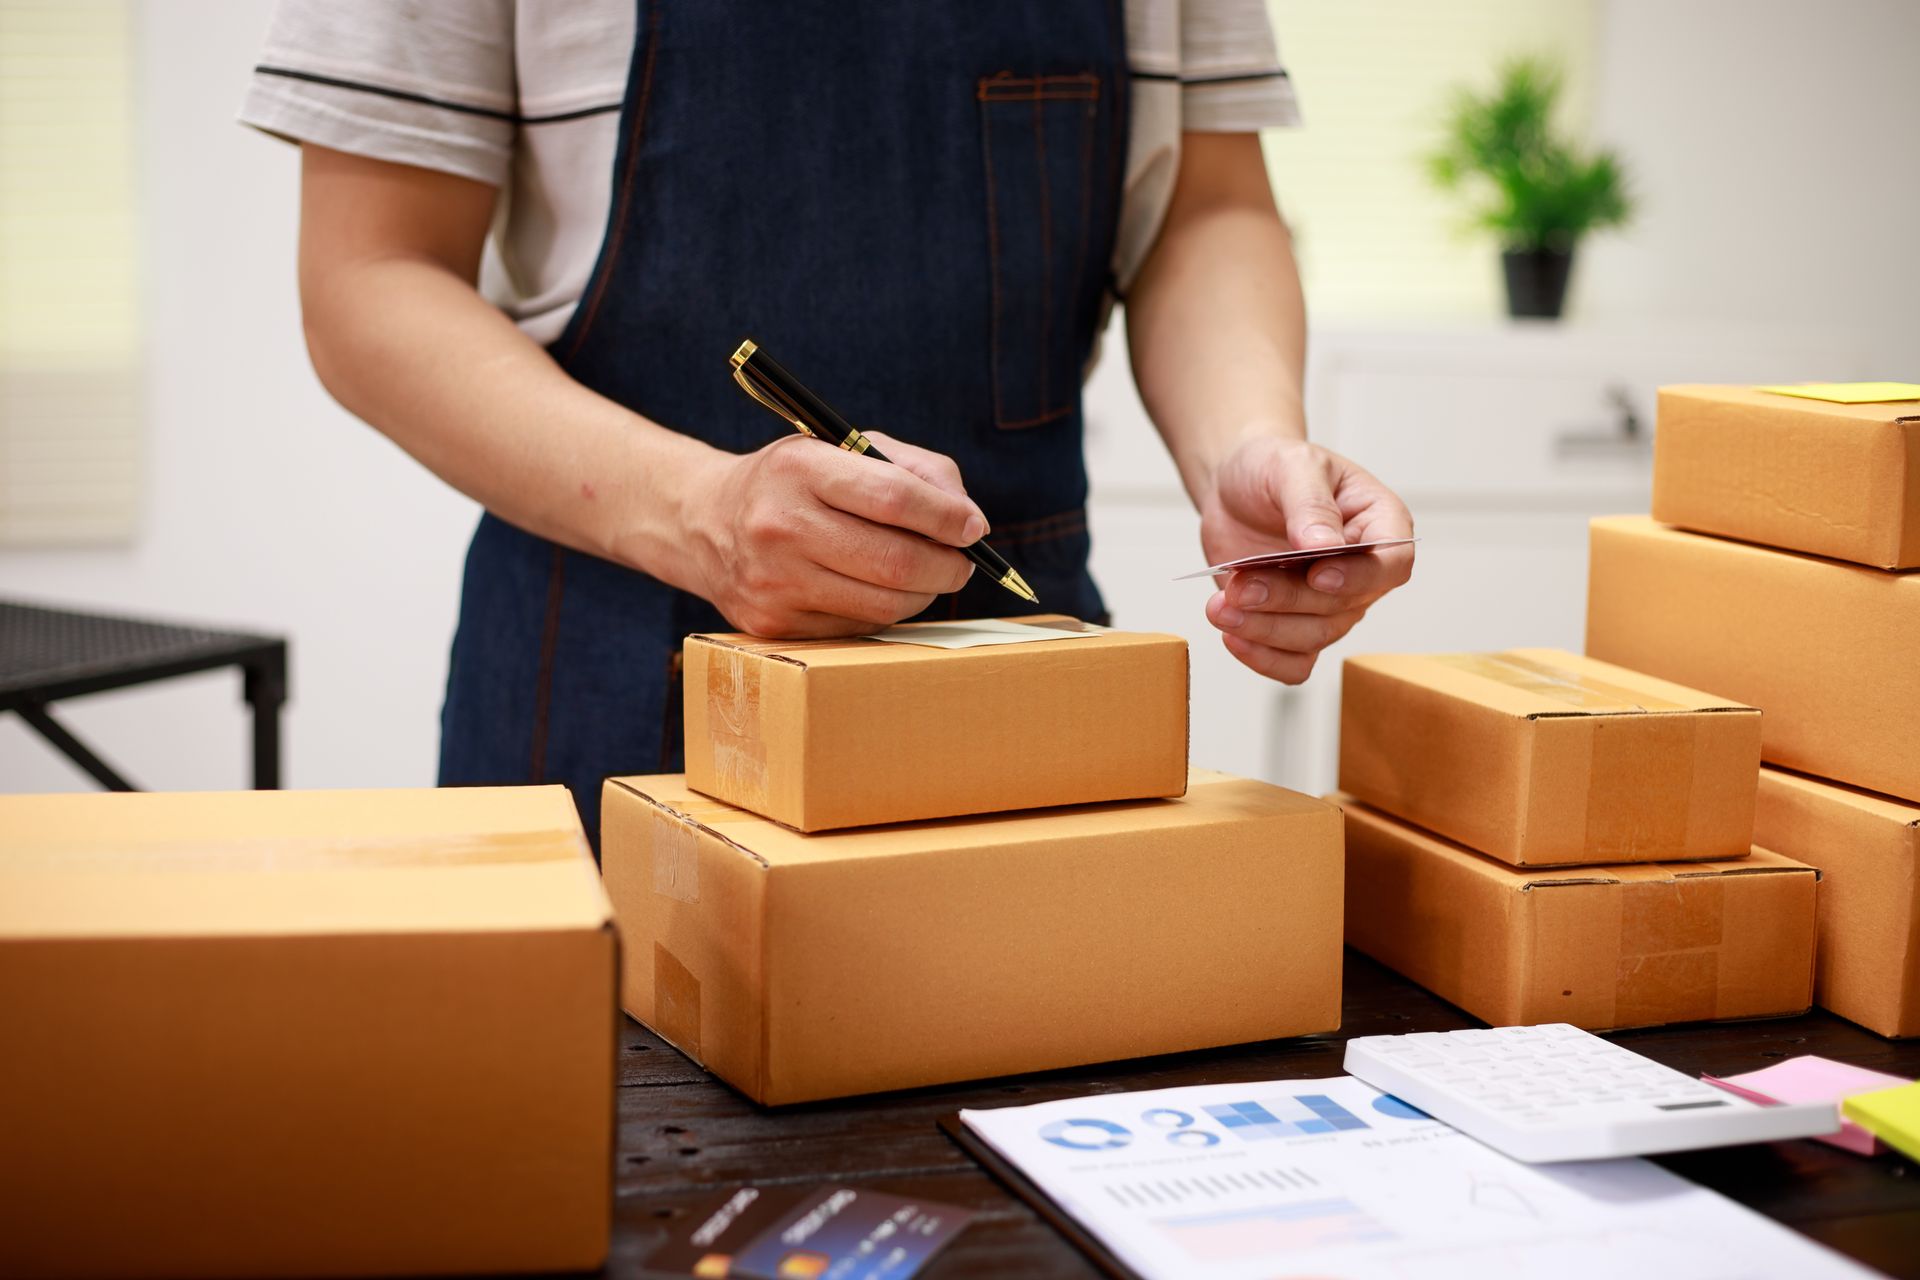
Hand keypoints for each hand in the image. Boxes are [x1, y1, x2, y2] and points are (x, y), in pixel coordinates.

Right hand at [684, 431, 981, 636]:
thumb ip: (916, 470)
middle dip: (947, 566)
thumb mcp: (844, 448)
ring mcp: (772, 580)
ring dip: (923, 595)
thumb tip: (967, 520)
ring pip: (882, 605)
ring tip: (926, 576)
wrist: (705, 522)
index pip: (893, 498)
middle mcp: (779, 524)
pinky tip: (877, 591)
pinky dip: (883, 613)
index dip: (947, 517)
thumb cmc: (795, 482)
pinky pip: (856, 628)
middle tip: (962, 563)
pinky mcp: (771, 623)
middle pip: (894, 561)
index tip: (973, 527)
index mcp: (800, 468)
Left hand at [1199, 435, 1413, 682]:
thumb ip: (1309, 504)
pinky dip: (1264, 658)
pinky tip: (1232, 636)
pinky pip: (1294, 662)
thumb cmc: (1272, 466)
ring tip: (1221, 608)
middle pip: (1342, 607)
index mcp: (1380, 524)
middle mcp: (1362, 571)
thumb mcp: (1291, 466)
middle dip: (1287, 601)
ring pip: (1313, 637)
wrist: (1234, 487)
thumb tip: (1325, 546)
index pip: (1392, 564)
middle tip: (1241, 585)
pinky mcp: (1294, 623)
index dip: (1359, 578)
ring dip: (1265, 629)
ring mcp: (1330, 603)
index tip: (1317, 575)